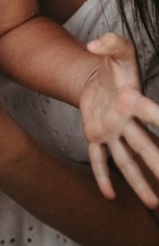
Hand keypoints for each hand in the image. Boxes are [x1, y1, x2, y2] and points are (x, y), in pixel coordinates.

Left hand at [82, 31, 158, 207]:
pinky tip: (108, 195)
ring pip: (126, 160)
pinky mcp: (95, 136)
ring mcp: (111, 131)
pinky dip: (101, 176)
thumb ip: (110, 42)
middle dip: (158, 163)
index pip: (150, 113)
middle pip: (144, 146)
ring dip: (138, 182)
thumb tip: (93, 44)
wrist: (98, 76)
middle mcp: (125, 121)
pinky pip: (98, 159)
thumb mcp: (116, 49)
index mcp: (133, 101)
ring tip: (154, 203)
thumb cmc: (115, 64)